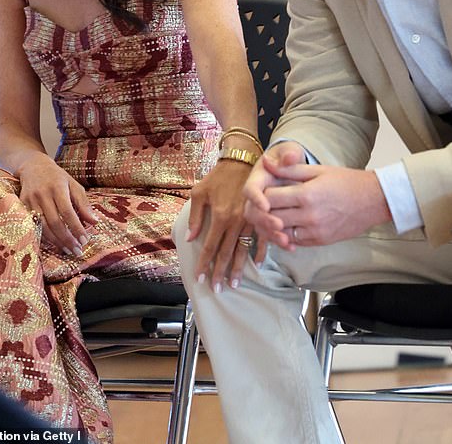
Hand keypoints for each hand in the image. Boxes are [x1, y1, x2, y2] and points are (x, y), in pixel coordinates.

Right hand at [16, 152, 95, 255]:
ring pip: (43, 227)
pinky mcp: (22, 206)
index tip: (85, 240)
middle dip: (67, 239)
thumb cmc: (57, 177)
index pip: (68, 212)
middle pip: (55, 222)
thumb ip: (84, 204)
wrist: (32, 166)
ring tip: (68, 250)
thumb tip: (95, 222)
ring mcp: (30, 201)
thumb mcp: (73, 185)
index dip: (76, 228)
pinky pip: (33, 226)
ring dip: (56, 242)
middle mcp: (43, 195)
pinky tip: (53, 244)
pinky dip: (44, 237)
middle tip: (77, 251)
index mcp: (58, 188)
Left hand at [185, 159, 264, 291]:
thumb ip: (196, 217)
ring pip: (243, 250)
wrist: (242, 161)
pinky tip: (257, 264)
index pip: (209, 247)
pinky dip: (260, 252)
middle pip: (226, 253)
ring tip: (234, 283)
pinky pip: (261, 238)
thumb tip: (190, 238)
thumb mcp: (200, 192)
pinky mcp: (260, 216)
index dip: (204, 264)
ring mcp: (249, 221)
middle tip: (217, 289)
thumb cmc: (218, 176)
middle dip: (220, 273)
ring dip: (238, 268)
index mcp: (219, 216)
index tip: (200, 279)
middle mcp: (235, 222)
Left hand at [246, 155, 390, 249]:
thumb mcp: (317, 170)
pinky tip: (288, 224)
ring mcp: (315, 231)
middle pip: (272, 217)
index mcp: (305, 194)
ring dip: (274, 225)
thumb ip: (289, 169)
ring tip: (274, 214)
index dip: (261, 195)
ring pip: (281, 233)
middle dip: (264, 211)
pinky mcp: (320, 241)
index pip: (269, 198)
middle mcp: (308, 216)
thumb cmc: (345, 181)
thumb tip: (266, 162)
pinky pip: (295, 241)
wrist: (373, 200)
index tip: (262, 190)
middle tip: (263, 204)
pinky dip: (287, 235)